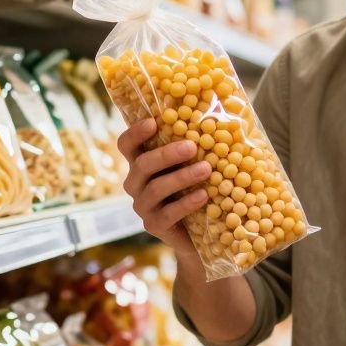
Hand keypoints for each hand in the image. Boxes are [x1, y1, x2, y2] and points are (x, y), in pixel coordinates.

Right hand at [117, 118, 209, 255]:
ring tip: (206, 169)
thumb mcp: (192, 164)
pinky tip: (203, 195)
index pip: (126, 145)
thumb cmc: (196, 187)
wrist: (199, 233)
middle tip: (192, 146)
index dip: (135, 133)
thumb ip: (195, 143)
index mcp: (141, 163)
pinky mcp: (153, 225)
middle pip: (142, 164)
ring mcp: (143, 206)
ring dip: (181, 177)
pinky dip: (186, 203)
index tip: (153, 122)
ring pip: (156, 188)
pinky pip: (167, 213)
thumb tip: (219, 113)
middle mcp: (136, 183)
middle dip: (166, 154)